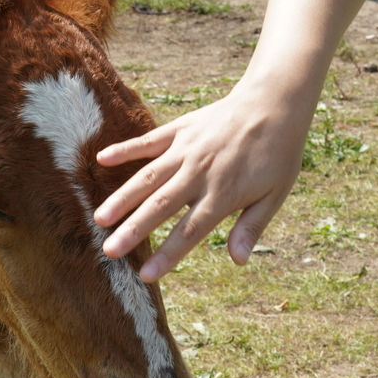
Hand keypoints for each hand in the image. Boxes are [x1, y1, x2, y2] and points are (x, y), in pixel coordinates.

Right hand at [93, 81, 309, 280]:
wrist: (275, 102)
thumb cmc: (278, 154)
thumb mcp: (275, 194)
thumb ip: (252, 227)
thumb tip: (239, 260)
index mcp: (223, 194)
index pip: (190, 231)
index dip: (168, 255)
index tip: (147, 275)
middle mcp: (200, 173)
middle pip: (161, 206)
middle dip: (134, 230)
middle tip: (109, 251)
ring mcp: (187, 150)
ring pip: (148, 177)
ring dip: (123, 198)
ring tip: (100, 218)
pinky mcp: (180, 130)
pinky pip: (149, 141)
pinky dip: (125, 150)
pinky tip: (102, 160)